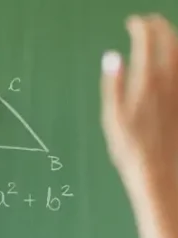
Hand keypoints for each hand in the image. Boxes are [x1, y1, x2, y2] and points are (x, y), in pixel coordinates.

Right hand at [100, 15, 177, 176]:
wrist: (160, 170)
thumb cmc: (131, 148)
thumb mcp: (112, 117)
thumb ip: (114, 83)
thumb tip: (112, 57)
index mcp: (147, 80)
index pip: (147, 39)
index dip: (139, 26)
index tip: (132, 23)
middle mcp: (169, 80)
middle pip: (170, 39)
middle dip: (158, 26)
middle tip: (148, 22)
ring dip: (172, 38)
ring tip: (163, 35)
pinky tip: (173, 61)